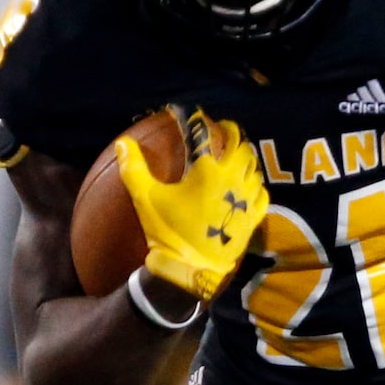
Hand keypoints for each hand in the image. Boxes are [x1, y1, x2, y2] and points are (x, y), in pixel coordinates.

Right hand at [121, 110, 267, 302]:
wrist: (192, 271)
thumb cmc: (168, 233)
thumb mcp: (146, 199)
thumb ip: (134, 168)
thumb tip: (122, 142)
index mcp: (208, 170)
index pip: (203, 132)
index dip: (192, 118)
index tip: (183, 113)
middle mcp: (233, 178)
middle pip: (239, 142)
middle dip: (229, 130)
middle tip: (218, 127)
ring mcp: (247, 198)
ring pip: (253, 165)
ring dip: (244, 154)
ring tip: (233, 152)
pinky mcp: (253, 216)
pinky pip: (262, 191)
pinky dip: (254, 181)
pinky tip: (247, 183)